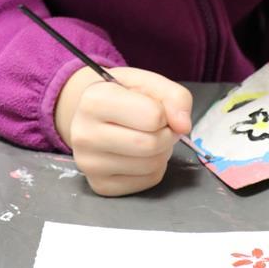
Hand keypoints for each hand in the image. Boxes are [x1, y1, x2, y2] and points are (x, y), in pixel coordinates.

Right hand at [54, 65, 192, 196]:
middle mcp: (84, 134)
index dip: (164, 113)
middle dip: (167, 135)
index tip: (155, 108)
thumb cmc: (123, 95)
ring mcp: (89, 164)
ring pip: (151, 165)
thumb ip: (175, 97)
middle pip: (151, 145)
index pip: (152, 116)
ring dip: (162, 151)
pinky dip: (155, 168)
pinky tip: (141, 155)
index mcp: (94, 100)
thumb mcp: (148, 82)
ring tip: (149, 138)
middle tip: (160, 127)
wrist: (93, 114)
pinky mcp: (100, 185)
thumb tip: (184, 127)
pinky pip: (147, 181)